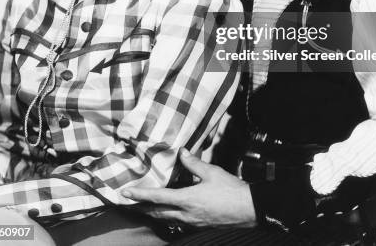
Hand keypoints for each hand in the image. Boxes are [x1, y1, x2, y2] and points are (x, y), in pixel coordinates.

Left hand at [122, 148, 256, 227]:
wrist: (249, 209)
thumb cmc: (231, 191)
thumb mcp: (212, 172)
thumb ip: (194, 163)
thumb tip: (181, 152)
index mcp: (187, 199)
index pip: (157, 197)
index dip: (140, 195)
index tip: (125, 193)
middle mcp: (186, 214)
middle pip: (157, 212)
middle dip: (141, 207)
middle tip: (128, 202)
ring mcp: (192, 222)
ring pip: (166, 218)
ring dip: (152, 212)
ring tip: (143, 206)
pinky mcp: (198, 224)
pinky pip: (177, 221)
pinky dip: (166, 215)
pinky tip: (167, 210)